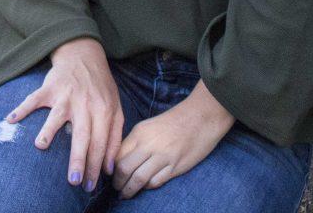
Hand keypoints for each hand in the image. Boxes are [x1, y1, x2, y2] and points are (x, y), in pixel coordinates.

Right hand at [5, 37, 122, 193]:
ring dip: (48, 130)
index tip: (89, 185)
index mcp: (103, 110)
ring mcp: (66, 95)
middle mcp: (85, 104)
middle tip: (74, 181)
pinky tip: (10, 119)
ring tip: (41, 146)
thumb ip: (114, 136)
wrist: (83, 54)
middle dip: (78, 159)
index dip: (96, 165)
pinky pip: (34, 99)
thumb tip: (108, 167)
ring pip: (57, 116)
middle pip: (82, 135)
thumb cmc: (100, 86)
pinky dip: (22, 108)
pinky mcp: (49, 88)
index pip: (100, 142)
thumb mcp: (115, 108)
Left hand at [113, 79, 234, 198]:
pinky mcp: (175, 167)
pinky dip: (147, 187)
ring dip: (129, 190)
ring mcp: (162, 157)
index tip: (111, 175)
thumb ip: (135, 142)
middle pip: (124, 169)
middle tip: (117, 188)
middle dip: (118, 183)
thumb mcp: (149, 126)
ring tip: (126, 194)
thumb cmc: (174, 121)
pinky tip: (144, 188)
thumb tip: (121, 161)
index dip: (112, 169)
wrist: (201, 117)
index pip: (118, 154)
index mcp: (139, 133)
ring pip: (138, 179)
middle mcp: (148, 144)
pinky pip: (155, 182)